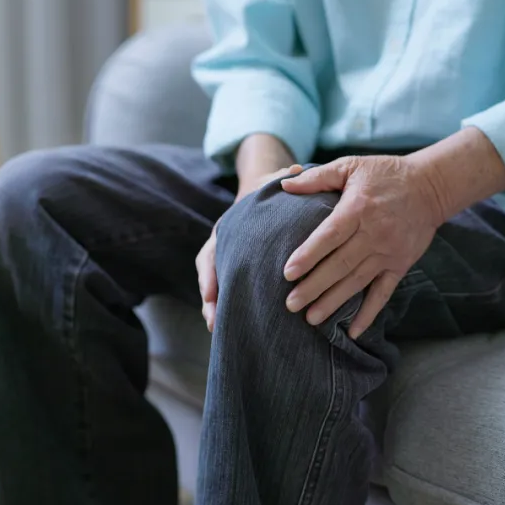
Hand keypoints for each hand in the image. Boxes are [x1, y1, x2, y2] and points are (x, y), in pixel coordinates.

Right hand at [197, 164, 303, 330]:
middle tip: (214, 323)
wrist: (261, 197)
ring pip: (219, 290)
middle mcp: (223, 249)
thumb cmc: (268, 192)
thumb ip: (281, 178)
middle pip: (211, 279)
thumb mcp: (273, 182)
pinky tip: (240, 329)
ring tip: (222, 332)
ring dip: (220, 311)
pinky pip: (234, 293)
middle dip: (211, 301)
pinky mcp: (241, 272)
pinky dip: (233, 309)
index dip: (209, 276)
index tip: (210, 294)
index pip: (210, 255)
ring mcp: (230, 262)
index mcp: (227, 230)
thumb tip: (295, 171)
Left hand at [279, 156, 446, 338]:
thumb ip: (317, 177)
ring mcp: (388, 252)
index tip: (288, 272)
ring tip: (311, 319)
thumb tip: (284, 184)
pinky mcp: (400, 265)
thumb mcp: (351, 166)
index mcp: (358, 208)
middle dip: (314, 287)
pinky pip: (383, 293)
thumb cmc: (384, 174)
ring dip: (333, 302)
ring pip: (357, 282)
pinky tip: (352, 332)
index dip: (308, 255)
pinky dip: (368, 314)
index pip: (329, 236)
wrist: (430, 186)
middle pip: (339, 265)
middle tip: (290, 304)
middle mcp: (374, 234)